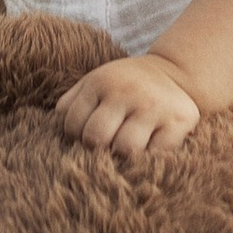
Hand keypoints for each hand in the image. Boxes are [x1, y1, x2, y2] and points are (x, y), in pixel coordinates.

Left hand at [56, 53, 201, 160]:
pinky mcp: (179, 120)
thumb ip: (71, 104)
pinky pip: (157, 154)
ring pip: (125, 149)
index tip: (86, 141)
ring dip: (122, 159)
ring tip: (124, 154)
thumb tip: (53, 134)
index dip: (76, 140)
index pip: (73, 125)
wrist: (173, 73)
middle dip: (97, 151)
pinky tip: (148, 152)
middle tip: (104, 152)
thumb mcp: (95, 84)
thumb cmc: (124, 86)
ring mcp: (154, 106)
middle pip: (97, 138)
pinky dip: (149, 160)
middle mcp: (127, 91)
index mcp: (100, 81)